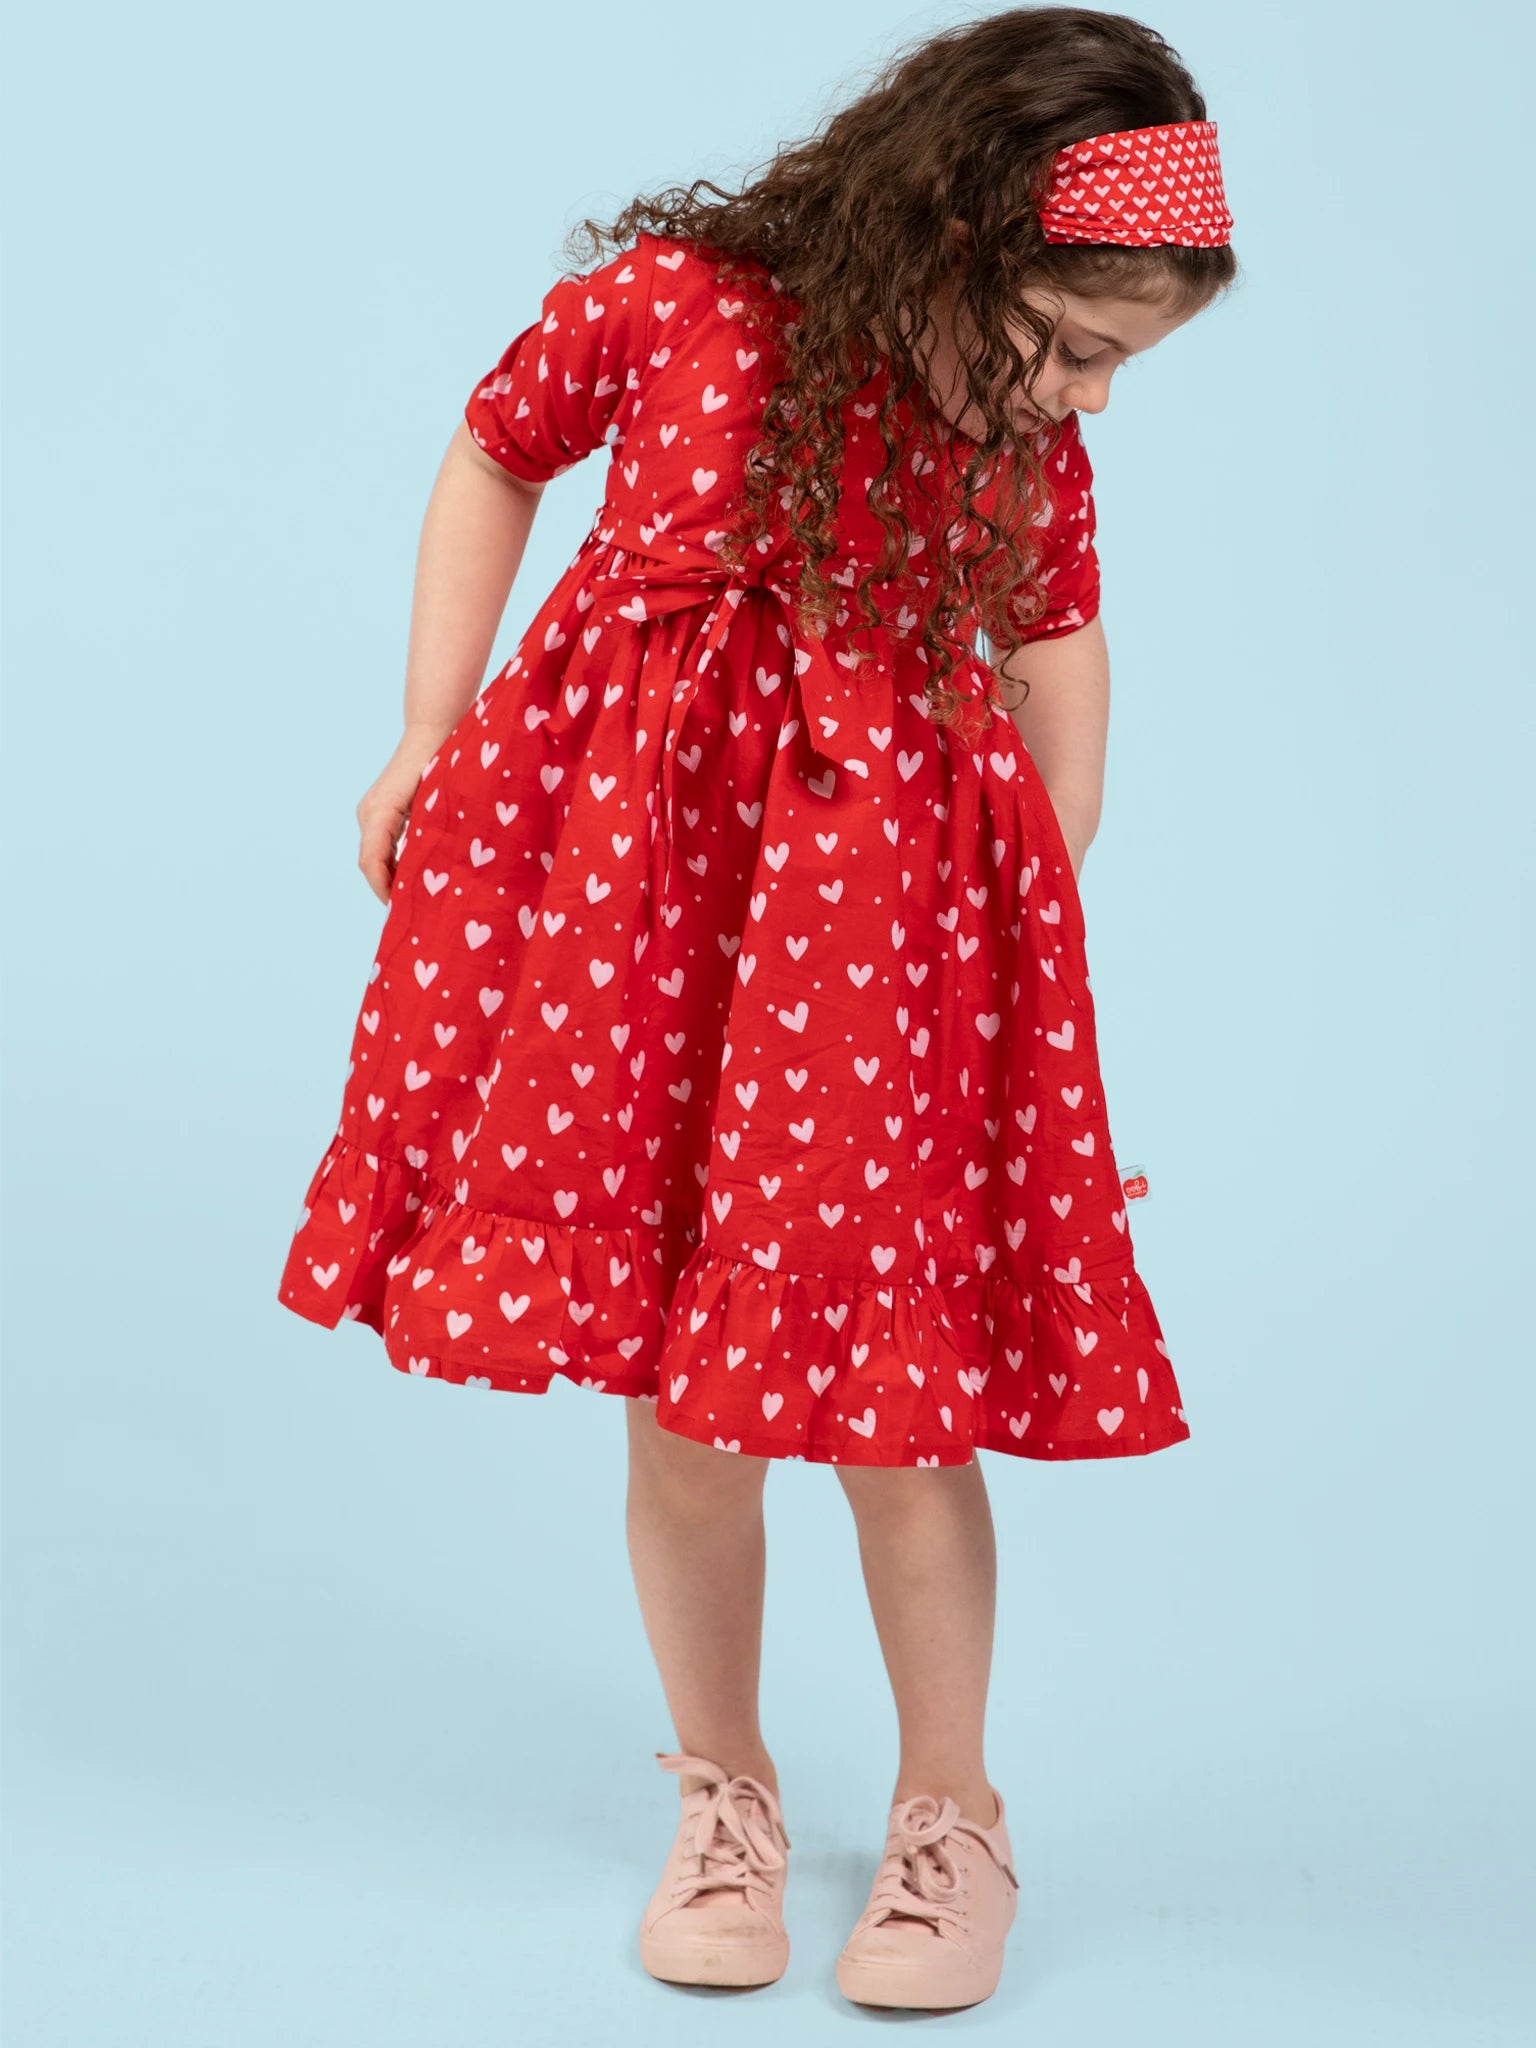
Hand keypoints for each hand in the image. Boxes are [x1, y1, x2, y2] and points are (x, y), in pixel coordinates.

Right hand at [356, 721, 454, 903]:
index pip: (372, 863)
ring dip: (390, 878)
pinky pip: (381, 845)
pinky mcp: (381, 810)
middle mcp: (368, 813)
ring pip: (374, 856)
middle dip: (387, 890)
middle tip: (411, 914)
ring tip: (412, 901)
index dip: (384, 890)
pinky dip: (392, 864)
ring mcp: (371, 810)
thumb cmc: (442, 763)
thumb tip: (425, 874)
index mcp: (380, 813)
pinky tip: (412, 877)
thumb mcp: (437, 804)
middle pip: (370, 864)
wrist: (433, 730)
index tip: (401, 911)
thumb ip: (429, 836)